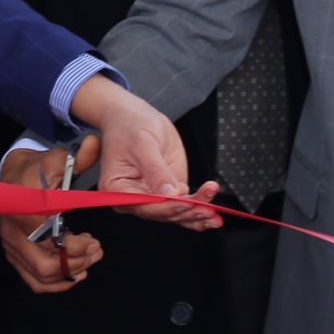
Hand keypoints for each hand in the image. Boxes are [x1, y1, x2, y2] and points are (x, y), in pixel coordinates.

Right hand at [0, 140, 103, 289]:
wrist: (12, 174)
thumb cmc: (36, 167)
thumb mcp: (57, 158)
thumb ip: (80, 157)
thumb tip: (94, 144)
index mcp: (26, 208)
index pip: (51, 240)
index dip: (76, 247)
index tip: (94, 241)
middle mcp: (14, 229)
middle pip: (46, 265)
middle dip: (76, 263)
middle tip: (97, 251)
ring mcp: (11, 244)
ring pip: (40, 276)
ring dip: (69, 273)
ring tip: (88, 260)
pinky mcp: (13, 253)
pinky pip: (32, 280)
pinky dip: (55, 283)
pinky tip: (73, 273)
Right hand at [70, 79, 220, 230]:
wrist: (134, 116)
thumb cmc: (130, 126)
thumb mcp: (143, 144)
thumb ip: (156, 171)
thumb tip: (169, 194)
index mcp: (119, 189)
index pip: (145, 205)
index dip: (167, 206)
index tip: (186, 203)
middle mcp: (135, 198)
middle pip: (163, 212)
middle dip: (187, 212)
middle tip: (207, 208)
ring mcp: (153, 195)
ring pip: (176, 212)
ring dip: (196, 214)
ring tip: (214, 214)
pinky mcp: (169, 190)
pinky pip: (183, 206)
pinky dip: (198, 210)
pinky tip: (212, 217)